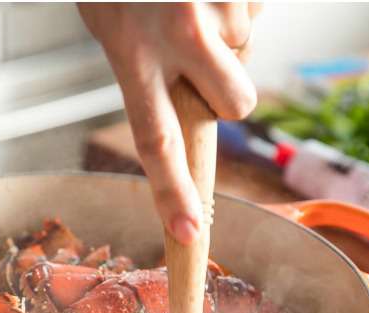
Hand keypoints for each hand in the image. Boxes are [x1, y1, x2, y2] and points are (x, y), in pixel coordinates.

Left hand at [81, 2, 258, 242]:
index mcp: (132, 55)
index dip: (173, 192)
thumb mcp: (108, 16)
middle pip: (234, 104)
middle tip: (203, 56)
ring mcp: (216, 6)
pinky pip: (260, 6)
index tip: (191, 234)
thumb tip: (192, 105)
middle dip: (230, 90)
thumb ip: (145, 68)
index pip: (155, 141)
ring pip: (248, 47)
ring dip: (228, 27)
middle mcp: (178, 36)